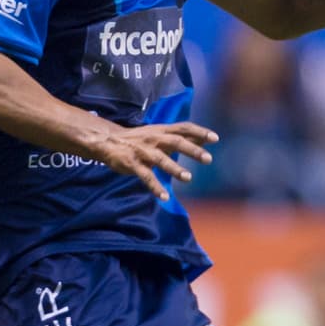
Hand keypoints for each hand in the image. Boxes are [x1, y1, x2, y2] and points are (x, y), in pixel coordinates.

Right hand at [95, 121, 218, 202]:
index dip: (200, 132)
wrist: (109, 141)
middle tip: (208, 159)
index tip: (215, 139)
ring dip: (175, 169)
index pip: (184, 128)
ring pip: (161, 160)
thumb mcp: (159, 133)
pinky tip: (165, 197)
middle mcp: (154, 139)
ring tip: (188, 178)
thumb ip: (179, 137)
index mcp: (162, 130)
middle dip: (192, 150)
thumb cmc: (140, 139)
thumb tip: (203, 138)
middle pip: (176, 142)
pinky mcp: (133, 165)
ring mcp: (143, 152)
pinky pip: (146, 177)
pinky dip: (155, 187)